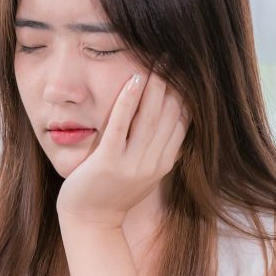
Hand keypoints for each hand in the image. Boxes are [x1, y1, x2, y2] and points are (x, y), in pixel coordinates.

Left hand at [56, 73, 189, 228]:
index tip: (184, 67)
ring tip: (157, 61)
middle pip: (169, 115)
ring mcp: (131, 164)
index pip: (182, 121)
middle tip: (173, 55)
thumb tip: (174, 119)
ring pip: (148, 118)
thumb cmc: (112, 192)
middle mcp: (152, 163)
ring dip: (154, 86)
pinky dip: (128, 101)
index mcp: (164, 163)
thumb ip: (158, 148)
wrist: (90, 221)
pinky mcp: (109, 163)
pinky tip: (133, 79)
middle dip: (173, 83)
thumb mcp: (143, 171)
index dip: (185, 93)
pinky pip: (121, 126)